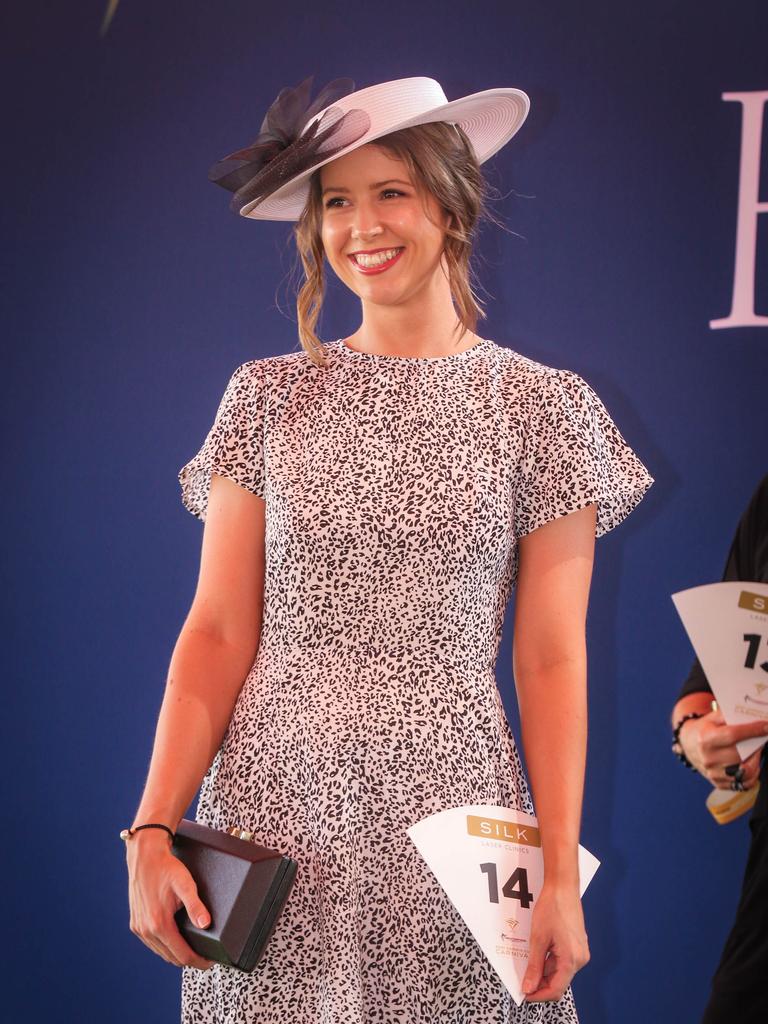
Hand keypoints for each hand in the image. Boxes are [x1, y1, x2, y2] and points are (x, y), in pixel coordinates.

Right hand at [126, 831, 214, 969]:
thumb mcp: (185, 884)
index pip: (182, 955)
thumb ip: (196, 906)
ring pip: (161, 953)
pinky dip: (165, 946)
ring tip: (193, 949)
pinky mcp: (135, 923)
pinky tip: (175, 940)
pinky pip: (152, 944)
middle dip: (189, 959)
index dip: (198, 961)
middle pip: (172, 958)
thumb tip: (206, 924)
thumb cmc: (166, 868)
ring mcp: (139, 928)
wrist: (145, 856)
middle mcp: (146, 930)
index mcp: (159, 924)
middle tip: (205, 956)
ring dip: (177, 954)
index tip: (210, 962)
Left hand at [521, 882, 589, 1001]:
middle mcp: (580, 959)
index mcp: (572, 960)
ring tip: (528, 966)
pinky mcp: (577, 945)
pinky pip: (563, 961)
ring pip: (561, 971)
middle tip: (523, 982)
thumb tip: (529, 987)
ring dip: (544, 973)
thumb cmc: (552, 908)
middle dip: (541, 984)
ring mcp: (580, 952)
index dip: (539, 995)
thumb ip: (534, 966)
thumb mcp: (538, 939)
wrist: (563, 887)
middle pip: (559, 982)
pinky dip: (550, 962)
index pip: (556, 989)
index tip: (525, 995)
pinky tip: (538, 955)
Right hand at [678, 710, 767, 788]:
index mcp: (705, 739)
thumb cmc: (705, 729)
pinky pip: (744, 783)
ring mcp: (713, 773)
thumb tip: (752, 717)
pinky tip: (752, 764)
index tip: (766, 726)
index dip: (752, 730)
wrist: (689, 745)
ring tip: (756, 751)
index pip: (733, 735)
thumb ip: (729, 716)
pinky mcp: (719, 783)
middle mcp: (708, 758)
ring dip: (756, 760)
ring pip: (745, 770)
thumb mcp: (713, 718)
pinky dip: (753, 775)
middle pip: (741, 754)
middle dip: (756, 745)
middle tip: (761, 738)